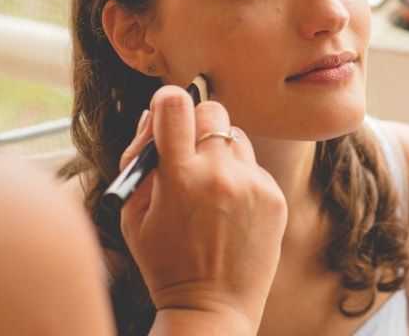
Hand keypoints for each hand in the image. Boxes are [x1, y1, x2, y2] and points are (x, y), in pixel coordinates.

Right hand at [118, 85, 286, 333]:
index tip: (166, 111)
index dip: (167, 101)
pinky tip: (232, 209)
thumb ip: (139, 160)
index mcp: (178, 177)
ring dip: (221, 152)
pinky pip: (255, 166)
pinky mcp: (275, 196)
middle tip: (190, 152)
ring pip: (236, 137)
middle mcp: (220, 174)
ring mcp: (253, 184)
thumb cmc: (165, 262)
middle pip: (213, 110)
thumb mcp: (133, 215)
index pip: (174, 105)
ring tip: (212, 189)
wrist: (213, 307)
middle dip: (197, 124)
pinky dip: (242, 177)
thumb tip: (153, 115)